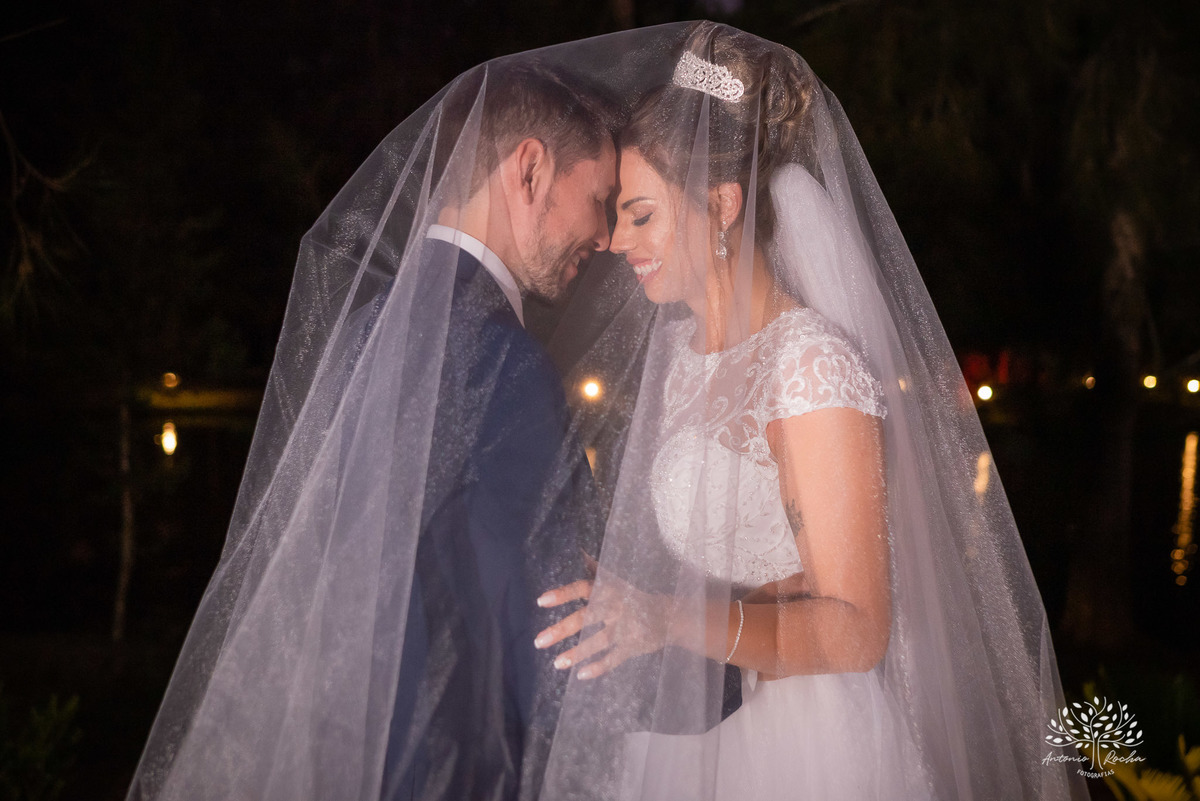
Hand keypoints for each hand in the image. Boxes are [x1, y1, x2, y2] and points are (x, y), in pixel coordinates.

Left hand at [534, 573, 668, 679]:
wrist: (671, 615)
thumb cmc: (635, 598)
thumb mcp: (619, 582)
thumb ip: (598, 572)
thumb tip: (579, 551)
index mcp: (610, 590)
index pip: (583, 588)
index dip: (563, 594)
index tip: (541, 601)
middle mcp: (616, 606)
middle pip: (587, 617)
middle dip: (562, 629)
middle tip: (539, 641)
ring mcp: (627, 627)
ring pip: (599, 640)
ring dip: (577, 652)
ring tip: (557, 664)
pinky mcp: (635, 645)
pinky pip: (614, 658)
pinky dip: (599, 667)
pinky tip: (581, 675)